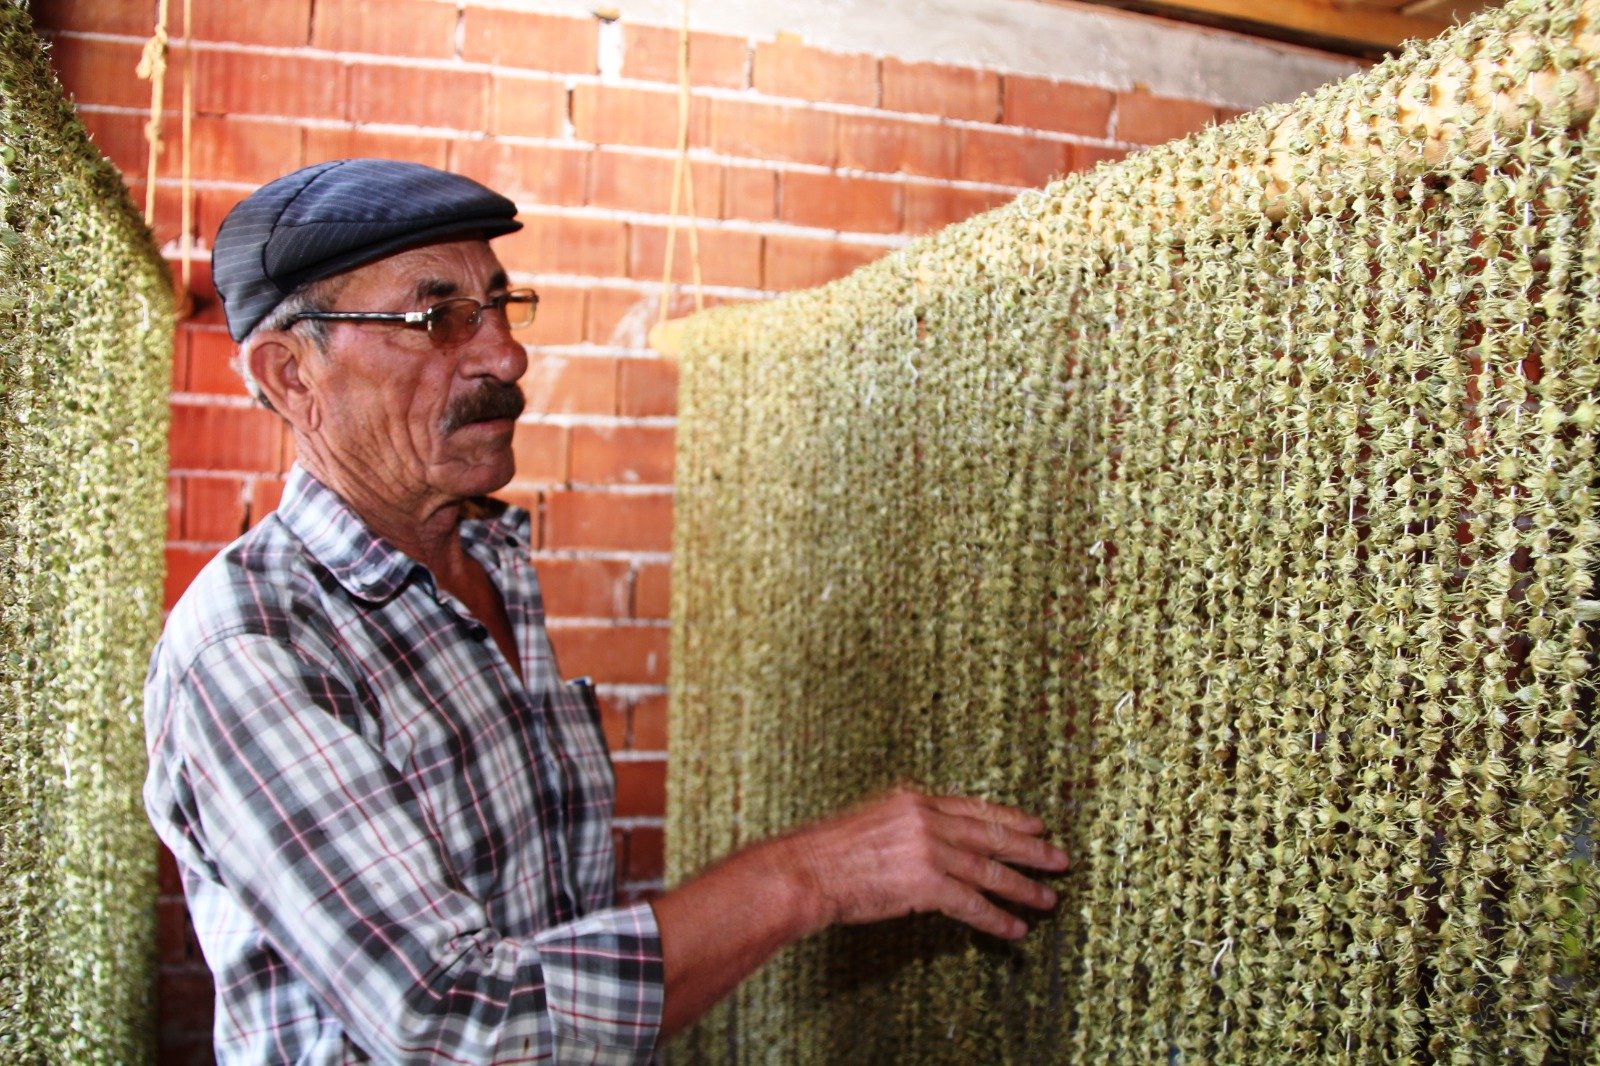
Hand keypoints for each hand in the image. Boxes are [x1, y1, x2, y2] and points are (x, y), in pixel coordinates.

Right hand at [780, 788, 1068, 940]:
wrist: (808, 870)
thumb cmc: (829, 852)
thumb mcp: (873, 820)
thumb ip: (906, 824)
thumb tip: (931, 839)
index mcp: (915, 800)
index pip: (974, 807)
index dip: (1009, 817)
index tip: (1035, 824)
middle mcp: (928, 820)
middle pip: (991, 835)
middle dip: (1031, 849)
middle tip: (1060, 859)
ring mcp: (930, 851)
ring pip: (989, 871)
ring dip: (1023, 888)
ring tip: (1047, 899)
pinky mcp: (927, 883)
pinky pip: (972, 904)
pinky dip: (996, 918)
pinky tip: (1015, 928)